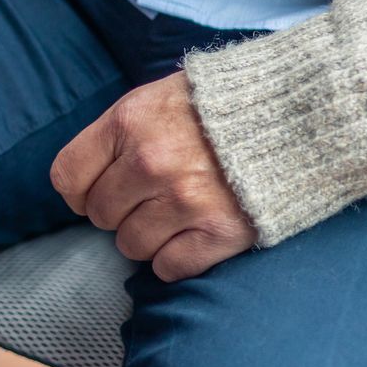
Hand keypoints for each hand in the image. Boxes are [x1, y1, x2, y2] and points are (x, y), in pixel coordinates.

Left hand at [50, 73, 256, 281]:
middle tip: (153, 196)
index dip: (79, 192)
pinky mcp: (218, 232)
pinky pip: (168, 268)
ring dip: (150, 236)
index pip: (68, 177)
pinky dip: (178, 258)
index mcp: (128, 123)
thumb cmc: (220, 105)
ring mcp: (183, 200)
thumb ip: (119, 134)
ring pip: (131, 246)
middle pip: (100, 215)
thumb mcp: (158, 98)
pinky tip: (196, 234)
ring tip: (180, 211)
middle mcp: (149, 163)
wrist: (298, 113)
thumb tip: (84, 181)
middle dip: (121, 211)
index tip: (97, 192)